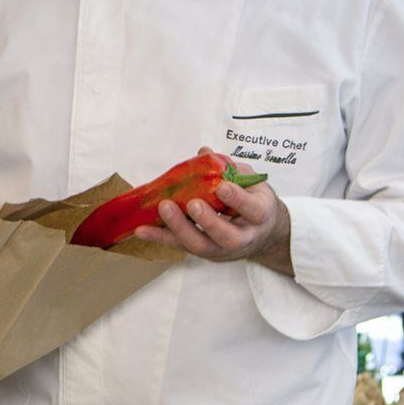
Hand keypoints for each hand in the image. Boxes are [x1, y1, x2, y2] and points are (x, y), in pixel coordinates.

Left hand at [132, 146, 293, 273]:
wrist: (261, 235)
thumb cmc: (253, 203)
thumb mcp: (251, 182)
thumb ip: (231, 169)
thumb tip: (204, 152)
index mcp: (260, 215)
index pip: (252, 209)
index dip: (238, 199)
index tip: (223, 187)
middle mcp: (243, 237)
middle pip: (225, 235)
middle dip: (207, 220)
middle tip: (192, 204)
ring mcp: (221, 249)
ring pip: (201, 245)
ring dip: (180, 228)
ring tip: (164, 208)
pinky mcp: (203, 252)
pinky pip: (180, 246)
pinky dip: (160, 237)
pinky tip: (142, 229)